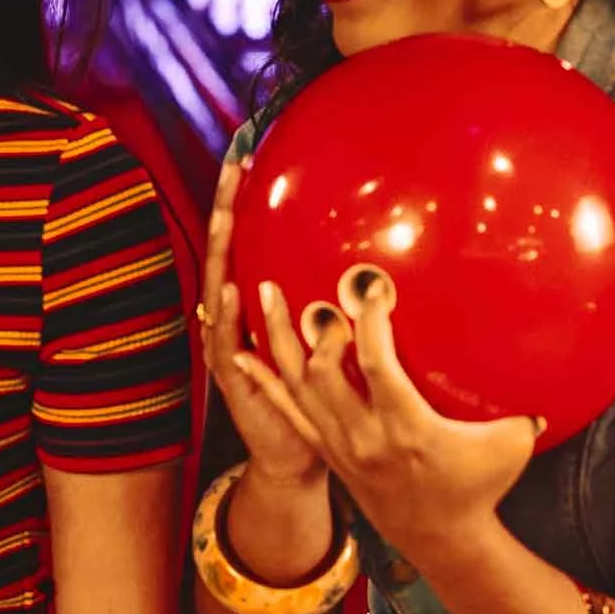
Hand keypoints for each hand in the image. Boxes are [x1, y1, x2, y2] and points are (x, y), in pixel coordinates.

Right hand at [200, 159, 326, 488]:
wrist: (295, 457)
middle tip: (234, 167)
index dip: (245, 202)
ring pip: (217, 289)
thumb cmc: (322, 396)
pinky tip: (233, 293)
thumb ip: (352, 301)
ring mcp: (228, 345)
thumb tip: (396, 262)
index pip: (247, 242)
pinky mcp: (234, 379)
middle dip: (226, 210)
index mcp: (255, 307)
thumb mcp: (337, 340)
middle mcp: (235, 318)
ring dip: (222, 253)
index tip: (250, 156)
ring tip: (227, 216)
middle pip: (224, 252)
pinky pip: (227, 343)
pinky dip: (228, 318)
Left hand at [253, 262, 540, 555]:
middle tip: (310, 291)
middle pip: (322, 375)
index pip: (377, 367)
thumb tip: (552, 359)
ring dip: (278, 342)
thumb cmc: (479, 487)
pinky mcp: (328, 452)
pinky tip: (240, 357)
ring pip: (296, 389)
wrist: (443, 540)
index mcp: (407, 429)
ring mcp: (340, 447)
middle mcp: (364, 438)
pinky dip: (262, 383)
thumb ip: (525, 406)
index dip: (370, 324)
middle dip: (314, 329)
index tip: (370, 289)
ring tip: (264, 296)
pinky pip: (287, 413)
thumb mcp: (510, 446)